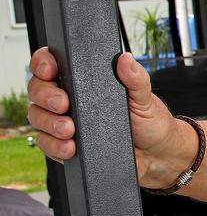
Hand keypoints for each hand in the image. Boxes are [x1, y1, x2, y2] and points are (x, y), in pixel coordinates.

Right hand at [27, 48, 183, 184]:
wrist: (158, 156)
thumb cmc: (152, 123)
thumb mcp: (146, 98)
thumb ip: (136, 78)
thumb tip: (125, 59)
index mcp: (86, 82)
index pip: (53, 64)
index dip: (43, 63)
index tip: (50, 71)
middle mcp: (72, 100)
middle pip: (38, 91)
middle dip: (45, 97)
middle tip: (63, 105)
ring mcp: (67, 123)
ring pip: (38, 118)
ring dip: (49, 123)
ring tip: (69, 130)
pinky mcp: (67, 146)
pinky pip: (47, 145)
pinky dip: (54, 146)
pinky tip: (70, 148)